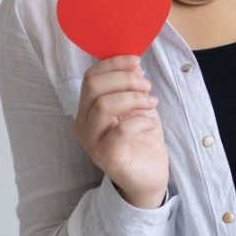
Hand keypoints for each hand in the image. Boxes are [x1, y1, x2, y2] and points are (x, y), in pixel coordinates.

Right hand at [73, 55, 168, 208]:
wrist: (148, 174)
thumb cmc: (141, 138)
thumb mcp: (138, 105)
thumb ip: (132, 85)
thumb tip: (133, 64)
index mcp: (88, 108)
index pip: (90, 77)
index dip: (113, 64)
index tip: (136, 61)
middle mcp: (83, 124)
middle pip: (93, 87)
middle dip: (124, 80)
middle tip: (147, 85)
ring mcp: (92, 142)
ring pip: (103, 105)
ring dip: (134, 98)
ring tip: (152, 102)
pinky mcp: (107, 157)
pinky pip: (120, 130)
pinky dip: (140, 120)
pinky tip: (152, 122)